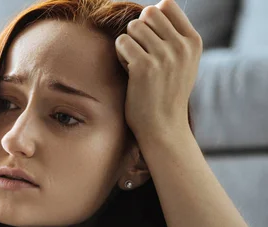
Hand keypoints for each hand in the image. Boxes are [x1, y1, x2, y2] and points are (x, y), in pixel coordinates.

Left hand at [115, 0, 201, 147]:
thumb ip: (173, 37)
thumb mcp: (182, 62)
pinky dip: (120, 55)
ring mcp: (165, 56)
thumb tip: (153, 8)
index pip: (167, 6)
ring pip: (133, 27)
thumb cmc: (166, 94)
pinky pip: (122, 42)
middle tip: (140, 51)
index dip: (151, 19)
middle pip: (148, 13)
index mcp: (193, 41)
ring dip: (128, 43)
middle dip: (138, 30)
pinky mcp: (144, 67)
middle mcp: (182, 46)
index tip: (151, 40)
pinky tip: (128, 70)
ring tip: (135, 63)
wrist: (163, 126)